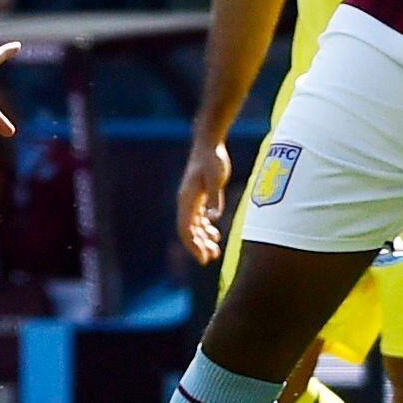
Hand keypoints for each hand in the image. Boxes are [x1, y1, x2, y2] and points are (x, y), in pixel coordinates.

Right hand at [174, 138, 230, 265]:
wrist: (209, 143)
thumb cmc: (212, 160)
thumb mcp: (216, 178)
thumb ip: (215, 198)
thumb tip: (213, 218)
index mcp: (187, 200)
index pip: (185, 229)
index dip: (193, 246)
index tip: (203, 259)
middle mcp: (185, 202)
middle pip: (188, 231)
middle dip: (198, 246)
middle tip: (211, 258)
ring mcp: (191, 199)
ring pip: (193, 226)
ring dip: (202, 239)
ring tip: (215, 250)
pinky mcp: (198, 195)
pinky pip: (198, 218)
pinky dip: (205, 228)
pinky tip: (215, 234)